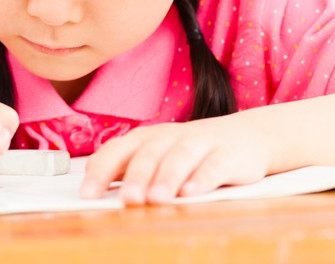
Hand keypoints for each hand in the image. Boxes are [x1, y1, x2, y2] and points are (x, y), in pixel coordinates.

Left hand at [80, 114, 273, 204]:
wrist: (246, 136)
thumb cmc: (190, 152)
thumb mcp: (157, 156)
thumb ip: (129, 172)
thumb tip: (96, 194)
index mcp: (145, 138)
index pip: (116, 151)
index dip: (100, 171)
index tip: (87, 194)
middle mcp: (169, 137)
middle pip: (148, 155)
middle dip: (136, 177)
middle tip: (127, 199)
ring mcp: (199, 143)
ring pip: (179, 158)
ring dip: (166, 178)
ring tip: (156, 199)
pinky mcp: (227, 155)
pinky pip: (213, 167)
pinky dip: (201, 179)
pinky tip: (191, 193)